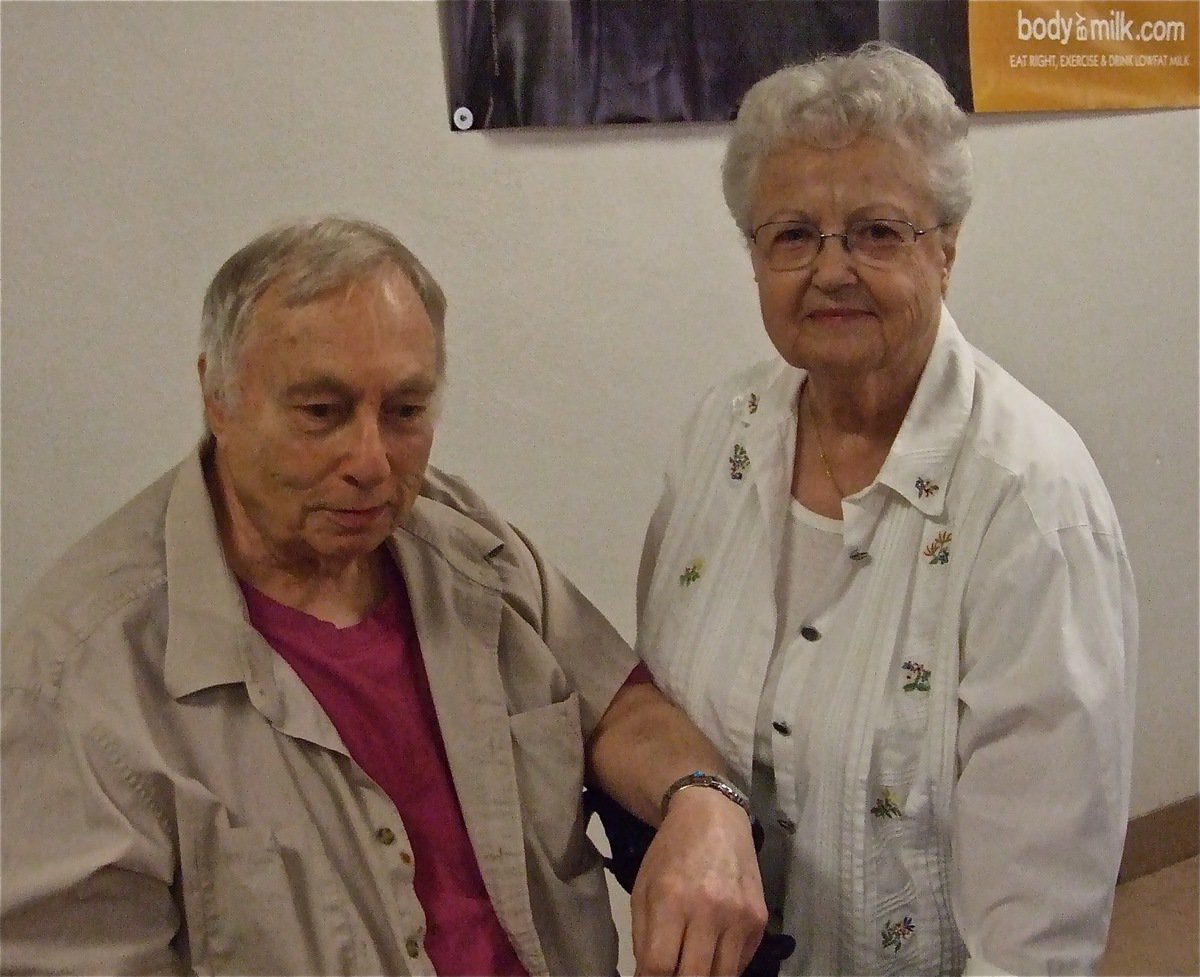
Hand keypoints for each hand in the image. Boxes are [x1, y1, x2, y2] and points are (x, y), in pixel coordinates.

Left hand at [630, 786, 767, 975]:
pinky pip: (742, 962)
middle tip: (671, 973)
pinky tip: (711, 953)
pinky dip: (724, 966)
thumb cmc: (671, 853)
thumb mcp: (644, 889)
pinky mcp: (760, 919)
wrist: (714, 817)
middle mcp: (710, 909)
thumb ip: (643, 937)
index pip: (660, 965)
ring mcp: (739, 916)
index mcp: (671, 899)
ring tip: (690, 966)